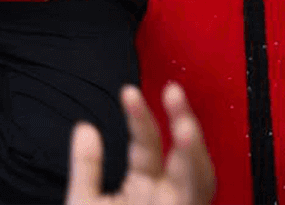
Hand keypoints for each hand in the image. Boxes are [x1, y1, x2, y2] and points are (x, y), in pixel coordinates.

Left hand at [65, 84, 215, 204]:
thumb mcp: (83, 203)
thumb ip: (86, 167)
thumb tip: (85, 126)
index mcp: (143, 187)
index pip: (147, 145)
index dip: (140, 118)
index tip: (127, 92)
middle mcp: (166, 197)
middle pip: (184, 156)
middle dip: (183, 123)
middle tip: (173, 92)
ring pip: (200, 178)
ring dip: (195, 151)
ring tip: (184, 126)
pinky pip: (196, 196)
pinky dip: (196, 176)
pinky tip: (188, 155)